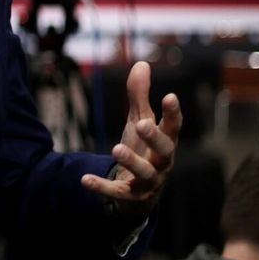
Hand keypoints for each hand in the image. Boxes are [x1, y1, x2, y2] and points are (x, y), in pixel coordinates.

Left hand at [80, 61, 181, 215]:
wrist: (138, 191)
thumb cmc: (143, 149)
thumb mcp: (139, 120)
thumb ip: (139, 95)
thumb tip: (141, 63)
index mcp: (166, 142)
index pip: (174, 126)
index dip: (173, 113)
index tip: (169, 96)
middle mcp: (162, 162)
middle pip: (165, 150)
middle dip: (154, 137)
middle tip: (142, 123)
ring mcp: (148, 181)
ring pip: (145, 173)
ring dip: (131, 161)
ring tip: (115, 148)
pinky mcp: (131, 196)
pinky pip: (117, 192)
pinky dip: (101, 187)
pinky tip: (84, 179)